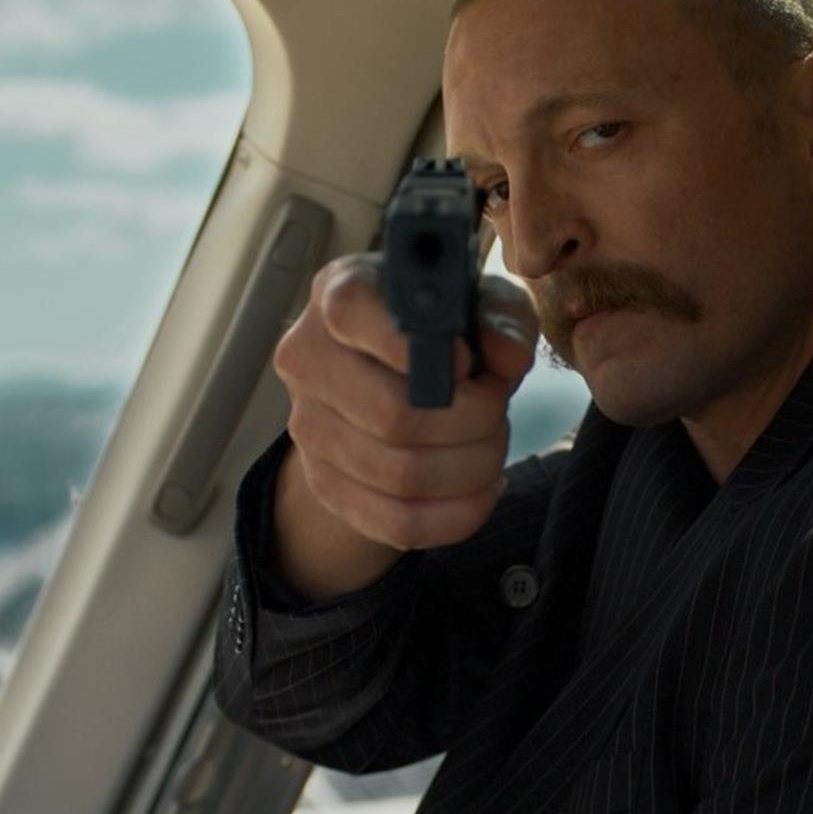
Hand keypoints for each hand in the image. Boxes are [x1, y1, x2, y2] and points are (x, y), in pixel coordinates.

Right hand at [273, 253, 538, 554]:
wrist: (395, 382)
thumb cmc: (446, 332)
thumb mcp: (485, 306)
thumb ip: (504, 319)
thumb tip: (505, 355)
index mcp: (341, 291)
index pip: (351, 313)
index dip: (418, 347)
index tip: (466, 361)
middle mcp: (307, 356)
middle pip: (392, 415)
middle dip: (471, 421)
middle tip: (496, 410)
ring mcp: (307, 426)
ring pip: (402, 475)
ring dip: (472, 467)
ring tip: (491, 444)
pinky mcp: (324, 485)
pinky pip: (398, 522)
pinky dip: (457, 514)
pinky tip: (481, 487)